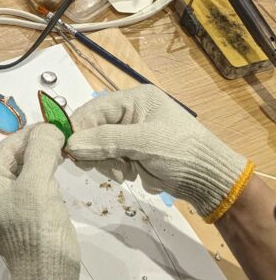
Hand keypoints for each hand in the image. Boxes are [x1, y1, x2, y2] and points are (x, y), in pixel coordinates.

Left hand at [0, 124, 81, 279]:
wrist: (46, 274)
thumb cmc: (38, 226)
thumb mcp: (38, 182)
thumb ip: (41, 149)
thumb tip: (48, 129)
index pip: (6, 147)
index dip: (31, 133)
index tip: (56, 127)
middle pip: (12, 160)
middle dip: (36, 148)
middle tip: (62, 140)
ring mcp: (1, 211)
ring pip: (21, 175)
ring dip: (40, 163)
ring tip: (62, 155)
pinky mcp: (18, 222)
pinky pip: (27, 193)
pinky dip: (41, 181)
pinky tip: (56, 179)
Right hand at [68, 87, 252, 222]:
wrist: (210, 180)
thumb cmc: (182, 153)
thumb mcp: (144, 143)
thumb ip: (105, 140)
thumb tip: (69, 144)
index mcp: (135, 99)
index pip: (93, 110)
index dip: (78, 129)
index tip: (68, 151)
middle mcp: (131, 113)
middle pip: (94, 130)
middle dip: (98, 151)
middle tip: (113, 165)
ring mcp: (133, 134)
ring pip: (100, 148)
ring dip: (110, 163)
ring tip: (130, 172)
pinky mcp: (135, 152)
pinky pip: (112, 160)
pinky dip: (120, 170)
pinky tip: (136, 174)